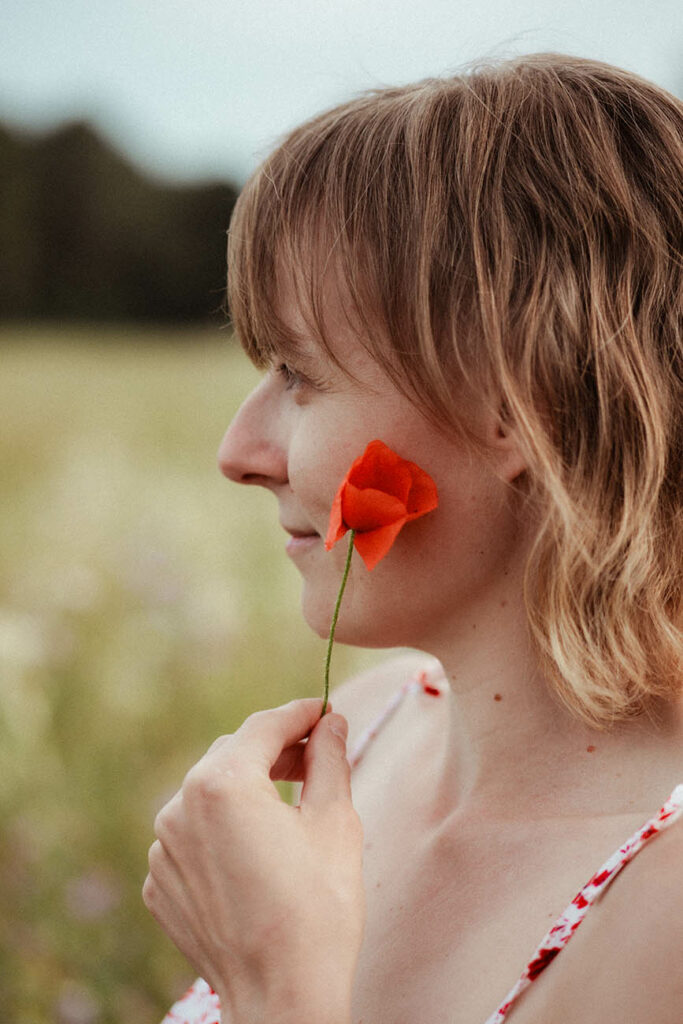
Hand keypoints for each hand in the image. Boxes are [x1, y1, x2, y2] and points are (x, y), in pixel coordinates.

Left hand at [143, 699, 363, 1023]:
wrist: (282, 997)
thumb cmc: (318, 908)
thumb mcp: (336, 821)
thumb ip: (329, 759)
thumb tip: (332, 723)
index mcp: (222, 783)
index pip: (264, 726)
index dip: (299, 715)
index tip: (324, 712)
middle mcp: (179, 807)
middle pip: (232, 755)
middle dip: (273, 750)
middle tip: (315, 756)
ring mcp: (162, 849)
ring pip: (208, 795)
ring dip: (245, 789)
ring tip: (287, 805)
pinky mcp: (159, 884)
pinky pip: (192, 837)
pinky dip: (221, 831)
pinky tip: (256, 852)